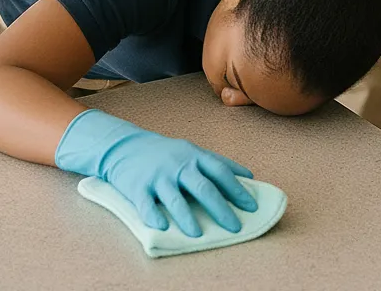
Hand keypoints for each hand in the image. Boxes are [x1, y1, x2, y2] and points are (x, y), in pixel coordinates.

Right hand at [55, 110, 256, 235]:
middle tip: (235, 226)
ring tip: (199, 234)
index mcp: (195, 156)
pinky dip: (153, 216)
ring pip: (175, 198)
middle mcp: (179, 165)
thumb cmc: (167, 154)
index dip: (237, 189)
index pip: (220, 172)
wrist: (127, 146)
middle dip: (221, 208)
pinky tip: (162, 227)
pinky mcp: (138, 187)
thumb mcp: (193, 151)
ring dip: (187, 217)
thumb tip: (248, 176)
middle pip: (203, 187)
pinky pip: (146, 204)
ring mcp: (158, 176)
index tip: (252, 206)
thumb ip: (217, 163)